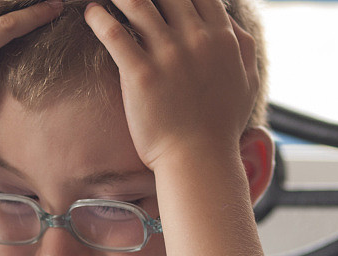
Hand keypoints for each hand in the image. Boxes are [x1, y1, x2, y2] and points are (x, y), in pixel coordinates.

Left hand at [84, 0, 259, 170]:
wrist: (198, 158)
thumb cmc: (220, 126)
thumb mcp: (248, 80)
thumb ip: (242, 46)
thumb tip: (230, 24)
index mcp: (222, 36)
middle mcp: (196, 38)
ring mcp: (168, 54)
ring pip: (138, 3)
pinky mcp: (140, 73)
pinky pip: (114, 34)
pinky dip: (98, 18)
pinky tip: (90, 13)